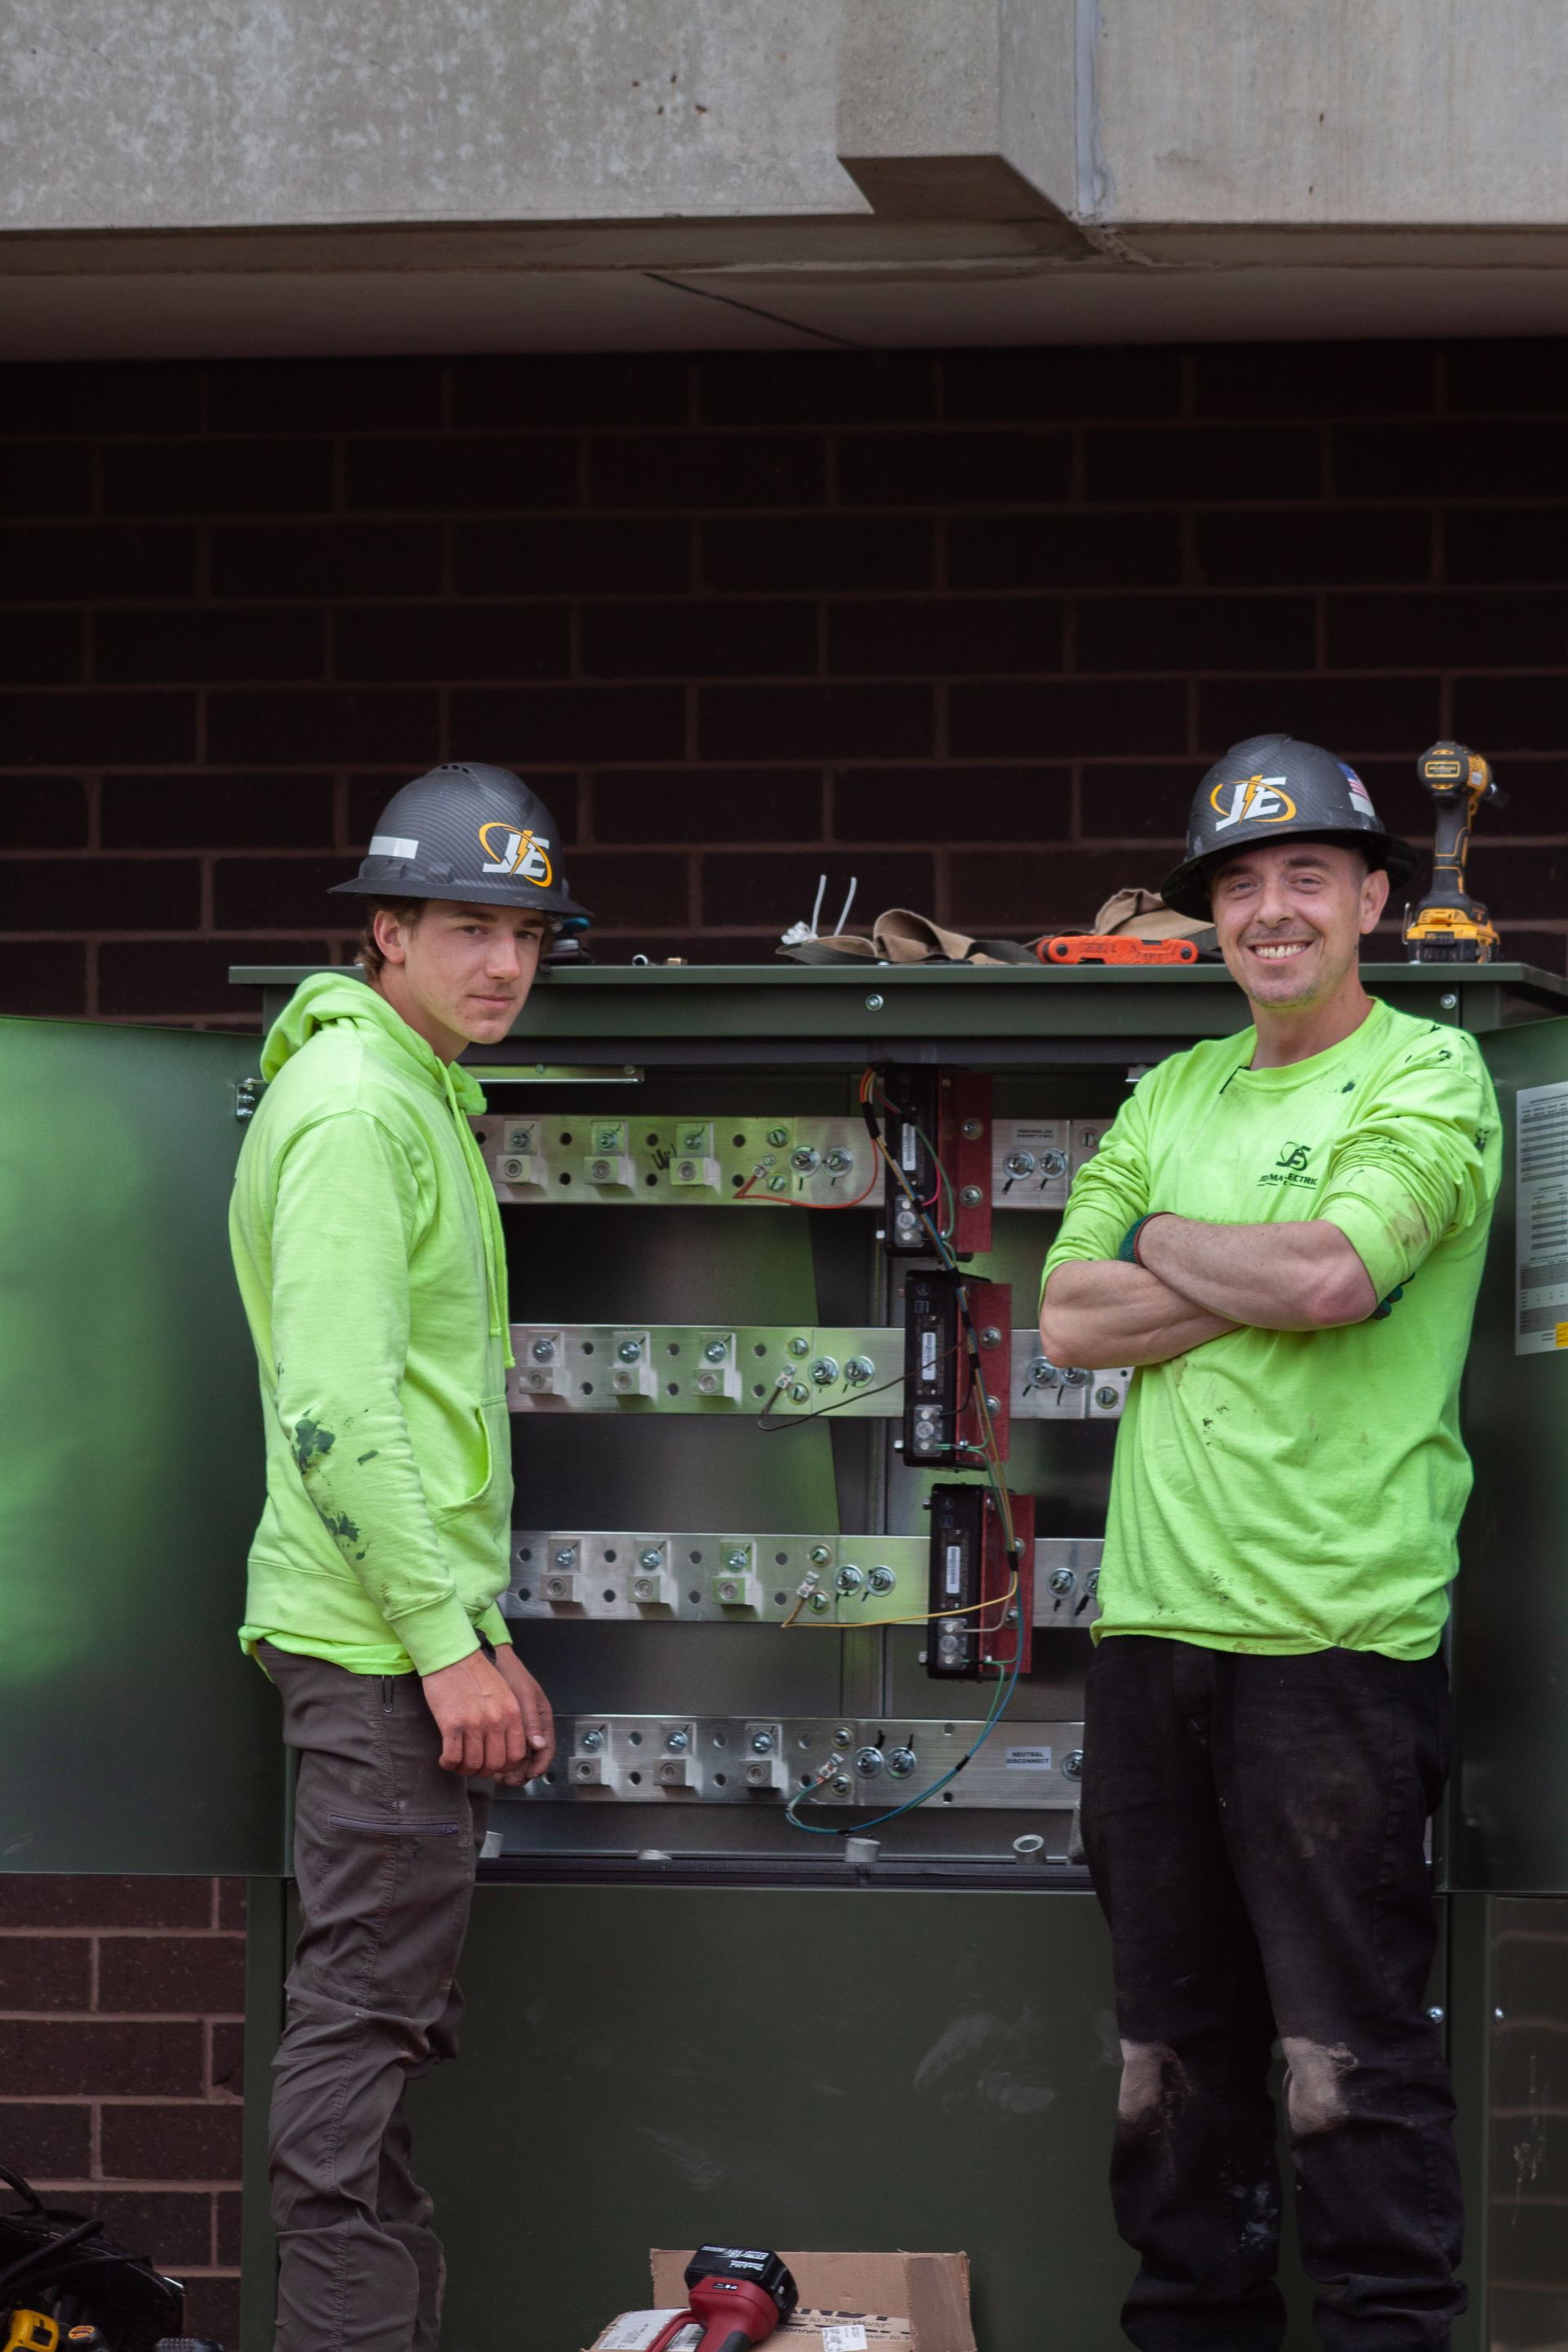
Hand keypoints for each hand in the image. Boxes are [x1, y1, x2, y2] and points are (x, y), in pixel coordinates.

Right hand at [420, 1649, 527, 1777]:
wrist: (453, 1655)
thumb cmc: (477, 1673)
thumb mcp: (504, 1693)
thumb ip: (511, 1719)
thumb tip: (514, 1747)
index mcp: (512, 1713)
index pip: (516, 1755)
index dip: (504, 1766)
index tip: (494, 1764)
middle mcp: (496, 1721)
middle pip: (495, 1764)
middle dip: (484, 1771)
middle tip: (474, 1766)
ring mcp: (473, 1724)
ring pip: (473, 1764)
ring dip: (464, 1769)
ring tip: (459, 1763)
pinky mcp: (451, 1724)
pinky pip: (452, 1757)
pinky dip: (448, 1764)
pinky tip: (446, 1759)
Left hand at [491, 1644, 555, 1784]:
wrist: (492, 1661)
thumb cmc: (510, 1673)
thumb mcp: (522, 1695)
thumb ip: (531, 1720)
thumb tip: (539, 1745)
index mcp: (542, 1719)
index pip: (547, 1749)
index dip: (540, 1765)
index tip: (529, 1774)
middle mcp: (532, 1727)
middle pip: (532, 1758)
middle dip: (521, 1772)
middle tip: (505, 1779)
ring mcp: (518, 1729)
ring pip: (518, 1757)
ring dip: (509, 1769)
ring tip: (495, 1775)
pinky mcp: (503, 1729)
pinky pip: (505, 1750)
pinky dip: (499, 1759)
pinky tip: (489, 1761)